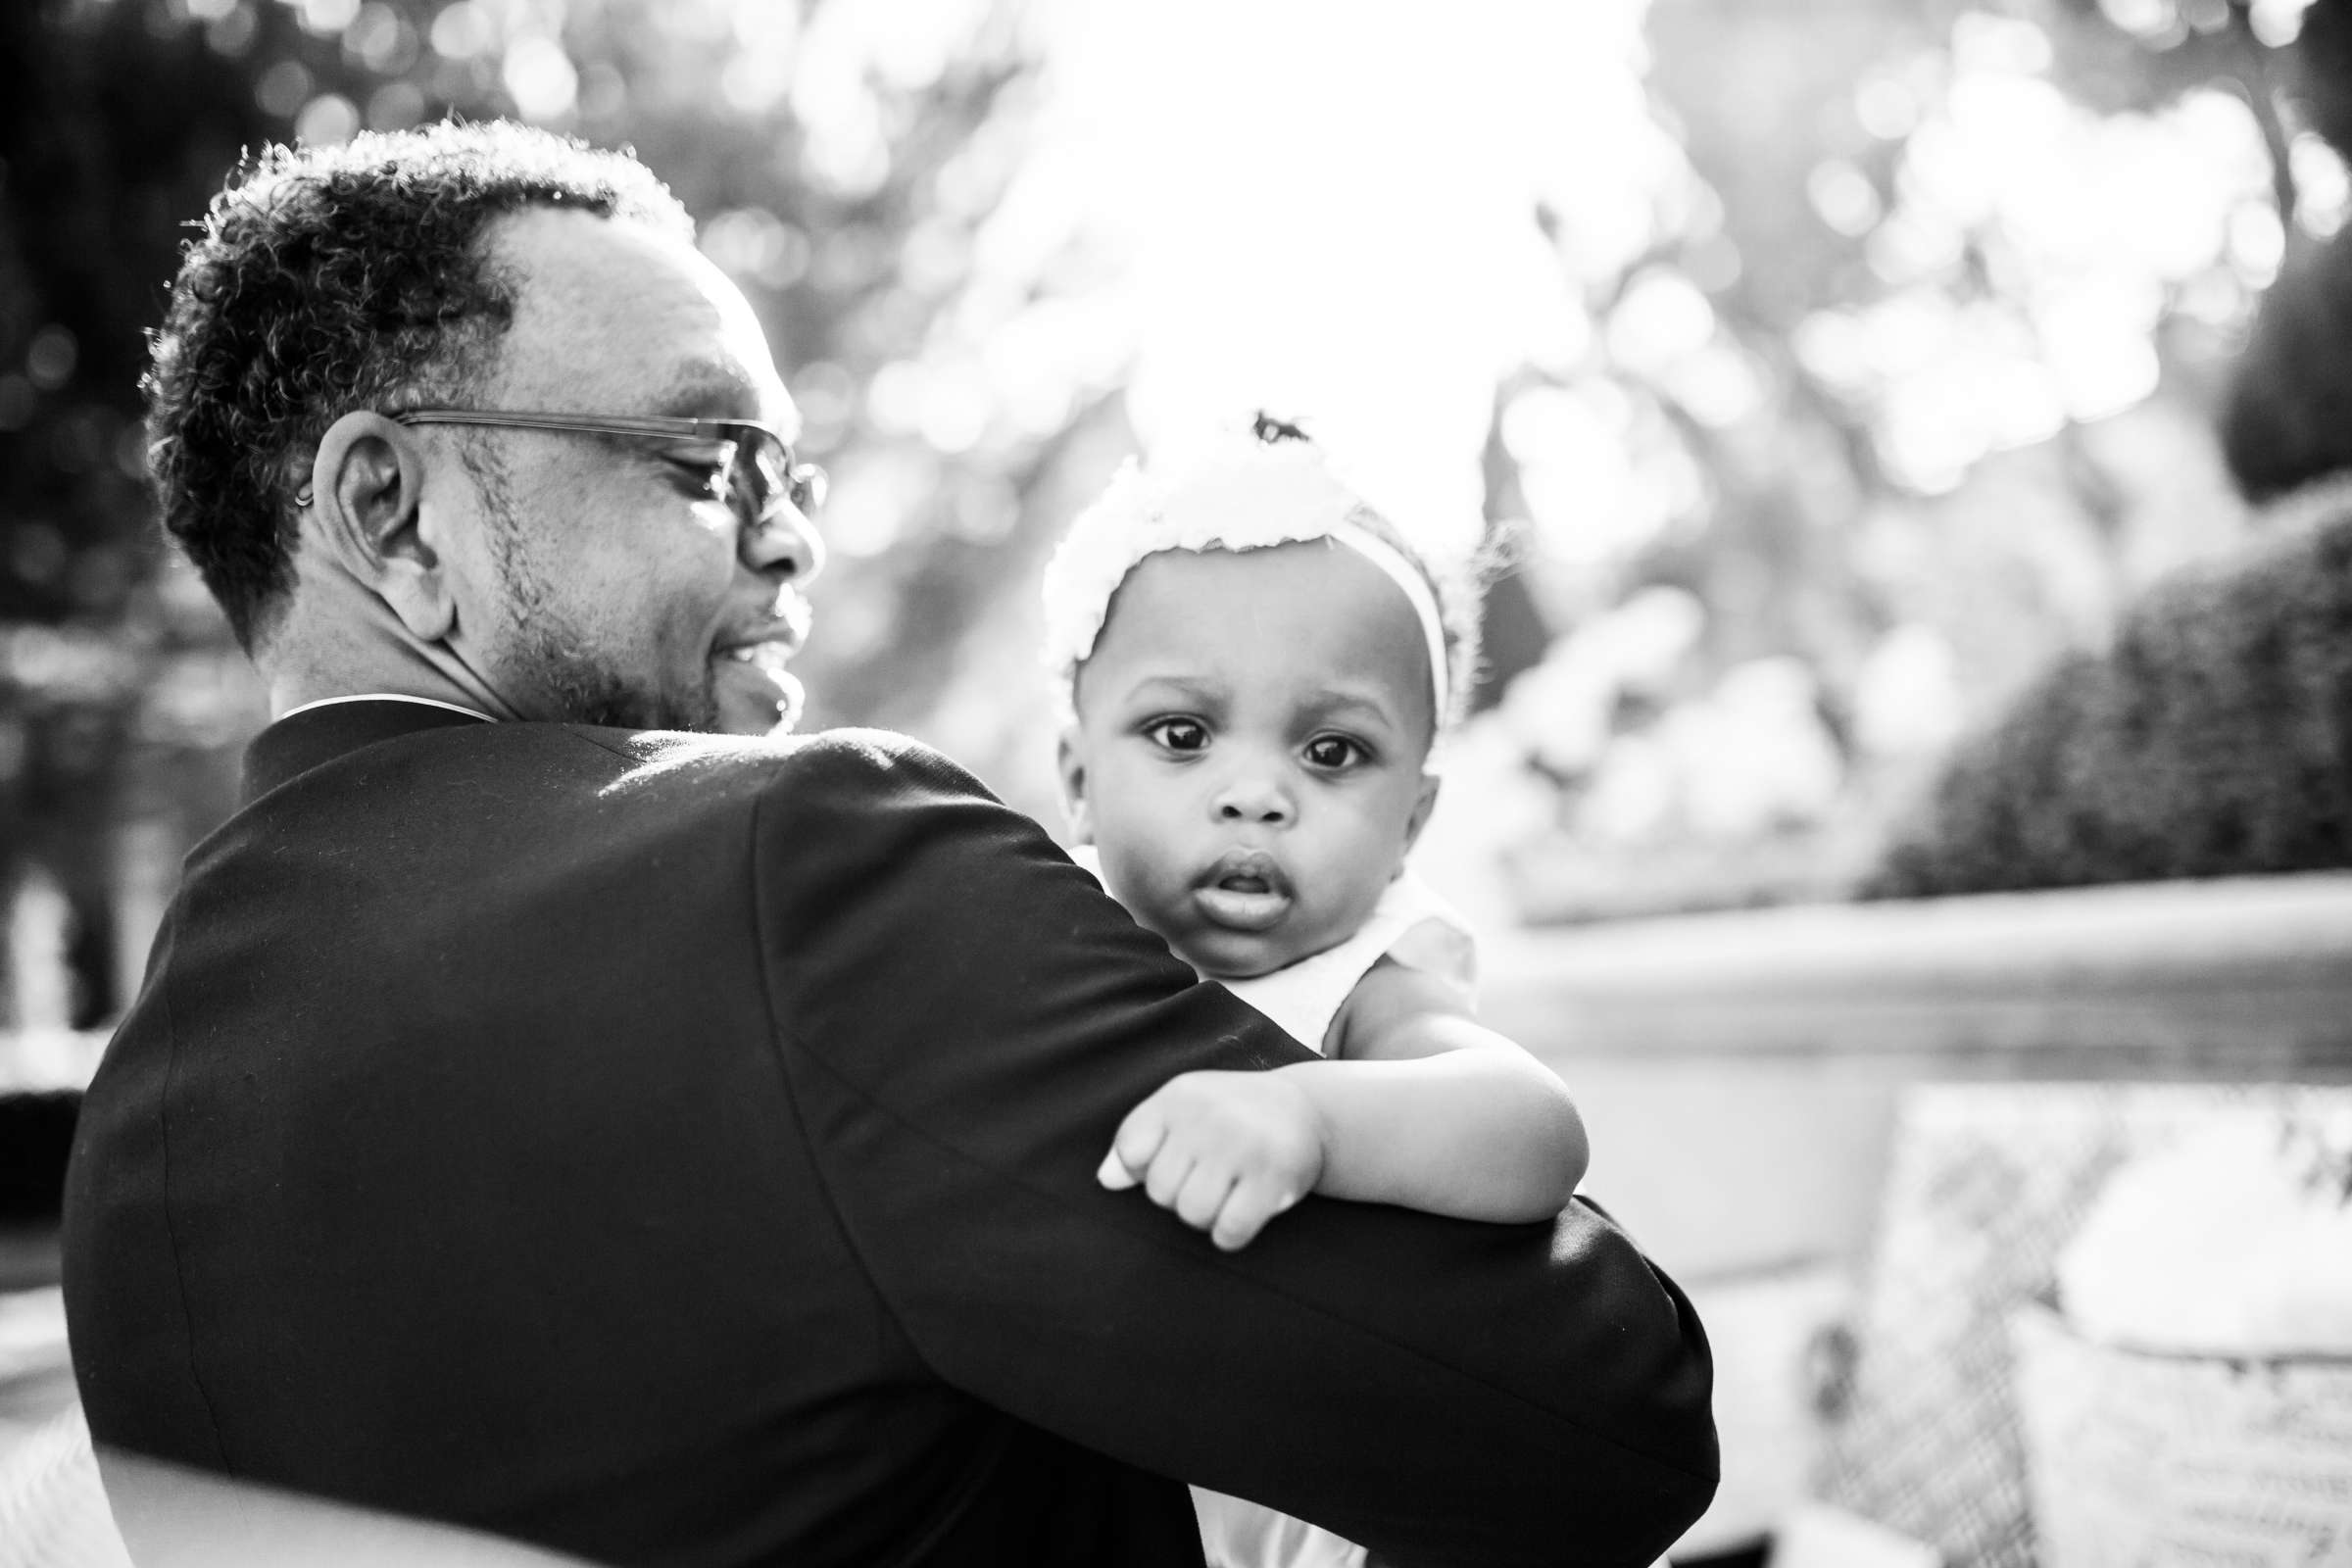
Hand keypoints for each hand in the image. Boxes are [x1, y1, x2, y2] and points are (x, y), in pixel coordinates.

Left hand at [1097, 1069, 1324, 1249]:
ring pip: (1192, 1213)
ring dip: (1205, 1217)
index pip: (1130, 1151)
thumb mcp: (1181, 1110)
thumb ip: (1138, 1141)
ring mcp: (1243, 1146)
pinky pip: (1229, 1230)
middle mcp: (1209, 1117)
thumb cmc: (1229, 1115)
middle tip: (1208, 1178)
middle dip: (1179, 1195)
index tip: (1173, 1160)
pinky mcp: (1274, 1177)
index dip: (1144, 1169)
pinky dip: (1230, 1234)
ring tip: (1224, 1195)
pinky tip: (1242, 1214)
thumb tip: (1107, 1180)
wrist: (1307, 1110)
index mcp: (1179, 1096)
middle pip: (1159, 1190)